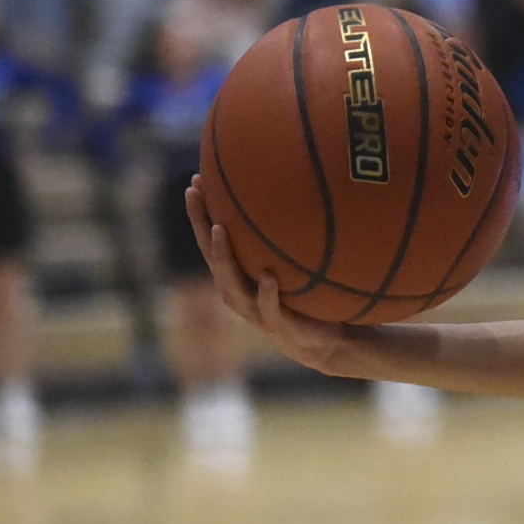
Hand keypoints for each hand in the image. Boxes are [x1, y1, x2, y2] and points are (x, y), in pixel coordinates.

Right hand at [182, 179, 364, 376]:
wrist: (329, 343)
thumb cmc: (309, 298)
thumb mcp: (296, 265)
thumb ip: (289, 238)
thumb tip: (298, 191)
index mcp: (238, 277)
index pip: (212, 241)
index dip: (200, 213)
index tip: (195, 180)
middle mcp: (240, 293)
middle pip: (211, 257)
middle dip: (200, 224)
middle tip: (194, 194)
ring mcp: (257, 312)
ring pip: (232, 284)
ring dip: (223, 257)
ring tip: (219, 229)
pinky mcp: (281, 328)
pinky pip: (271, 310)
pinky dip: (268, 295)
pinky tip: (268, 277)